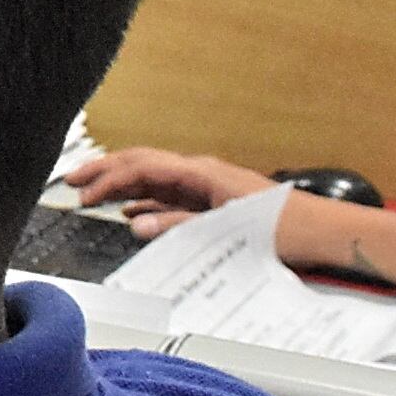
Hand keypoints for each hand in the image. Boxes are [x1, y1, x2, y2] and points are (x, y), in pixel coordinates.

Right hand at [64, 147, 271, 237]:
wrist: (324, 232)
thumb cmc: (285, 228)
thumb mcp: (226, 230)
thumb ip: (177, 226)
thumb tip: (134, 223)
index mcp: (202, 172)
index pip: (143, 167)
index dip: (108, 179)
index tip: (83, 194)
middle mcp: (201, 173)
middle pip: (142, 163)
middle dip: (104, 170)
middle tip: (71, 180)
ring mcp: (206, 185)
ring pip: (152, 177)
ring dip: (120, 183)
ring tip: (90, 192)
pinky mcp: (212, 200)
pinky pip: (168, 194)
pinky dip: (144, 199)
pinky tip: (130, 211)